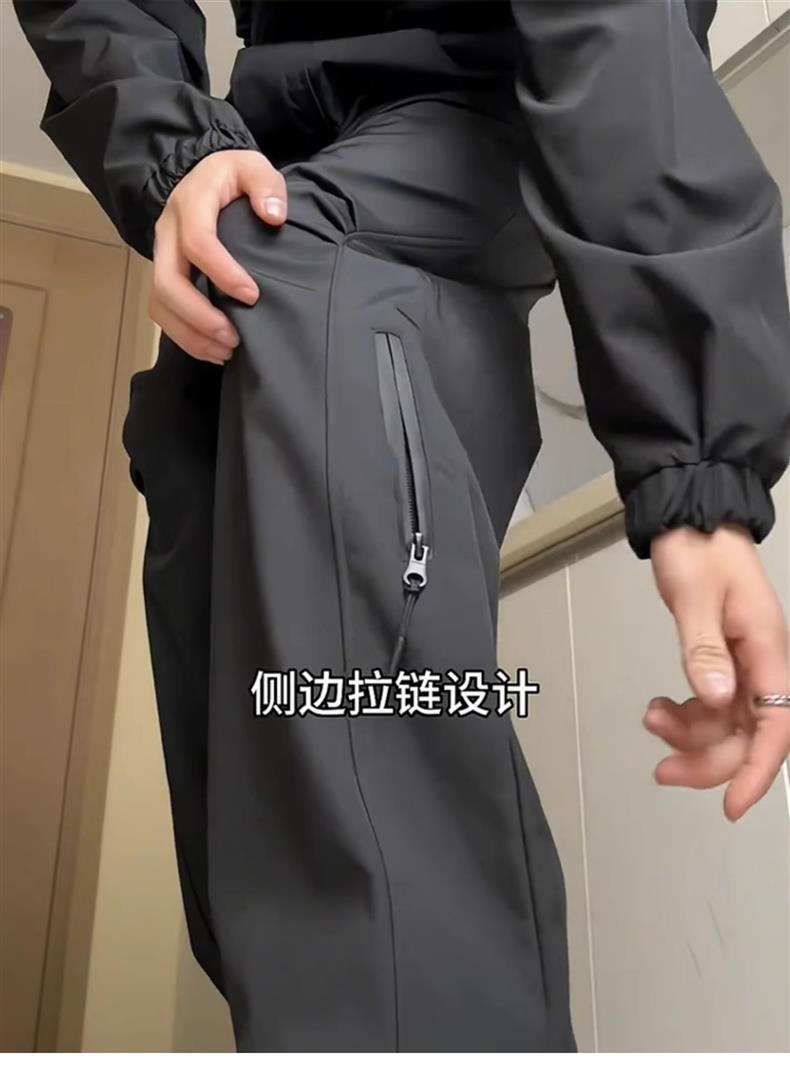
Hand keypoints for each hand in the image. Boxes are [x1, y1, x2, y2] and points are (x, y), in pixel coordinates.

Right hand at [149, 149, 287, 362]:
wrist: (202, 179)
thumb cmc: (231, 177)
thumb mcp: (251, 165)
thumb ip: (266, 184)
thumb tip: (273, 216)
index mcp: (190, 205)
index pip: (197, 243)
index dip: (223, 273)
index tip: (253, 295)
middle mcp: (168, 234)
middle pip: (167, 282)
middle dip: (200, 317)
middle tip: (235, 337)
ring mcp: (162, 258)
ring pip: (160, 304)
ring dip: (192, 334)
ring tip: (228, 350)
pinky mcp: (164, 277)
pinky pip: (164, 314)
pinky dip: (187, 338)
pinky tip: (216, 350)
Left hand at [646, 523, 788, 820]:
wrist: (690, 521)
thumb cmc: (697, 552)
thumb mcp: (695, 598)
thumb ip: (704, 650)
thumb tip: (716, 699)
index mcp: (767, 650)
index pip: (776, 725)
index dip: (758, 769)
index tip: (732, 804)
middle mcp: (761, 665)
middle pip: (748, 735)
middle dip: (708, 759)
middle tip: (661, 770)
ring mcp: (743, 665)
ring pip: (726, 724)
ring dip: (690, 736)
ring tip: (651, 720)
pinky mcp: (721, 661)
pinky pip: (711, 705)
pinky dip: (685, 716)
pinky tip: (658, 708)